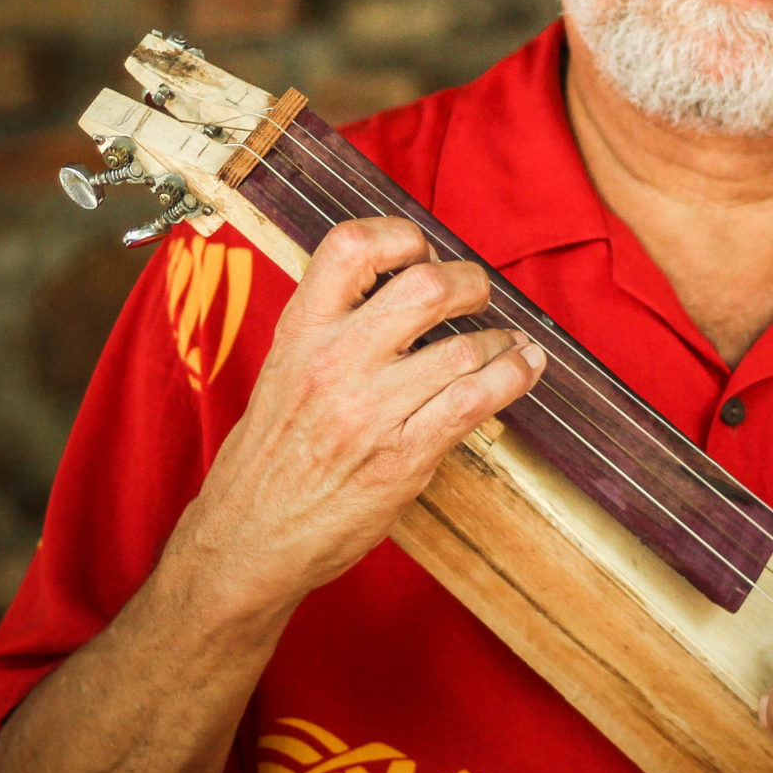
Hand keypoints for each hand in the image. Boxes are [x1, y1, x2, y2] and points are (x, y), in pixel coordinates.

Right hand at [179, 218, 546, 617]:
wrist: (248, 536)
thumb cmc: (269, 456)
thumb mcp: (283, 371)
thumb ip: (331, 327)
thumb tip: (395, 287)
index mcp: (300, 333)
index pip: (350, 247)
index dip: (398, 236)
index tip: (421, 250)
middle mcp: (334, 363)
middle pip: (424, 287)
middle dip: (469, 283)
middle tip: (478, 295)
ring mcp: (369, 411)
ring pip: (461, 348)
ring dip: (499, 340)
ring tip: (509, 344)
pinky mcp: (401, 458)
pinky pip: (473, 402)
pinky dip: (511, 377)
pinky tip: (524, 368)